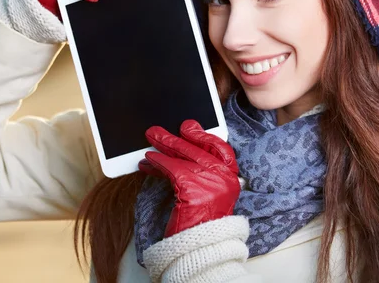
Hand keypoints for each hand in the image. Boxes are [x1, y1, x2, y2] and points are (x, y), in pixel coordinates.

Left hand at [139, 120, 239, 237]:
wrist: (200, 250)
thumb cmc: (200, 225)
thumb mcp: (207, 196)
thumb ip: (201, 174)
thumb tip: (181, 151)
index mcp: (231, 180)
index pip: (220, 149)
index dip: (202, 136)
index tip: (188, 127)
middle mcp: (225, 180)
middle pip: (198, 150)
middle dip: (174, 139)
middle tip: (157, 132)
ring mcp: (211, 183)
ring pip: (183, 156)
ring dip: (163, 148)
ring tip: (149, 144)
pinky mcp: (193, 189)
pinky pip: (172, 168)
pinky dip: (158, 163)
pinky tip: (148, 163)